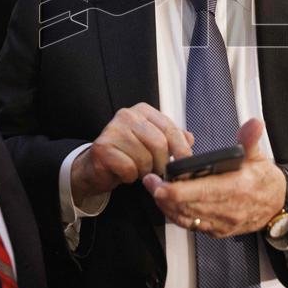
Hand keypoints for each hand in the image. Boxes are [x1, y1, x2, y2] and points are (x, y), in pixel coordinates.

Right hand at [71, 102, 192, 204]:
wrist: (96, 166)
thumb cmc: (127, 154)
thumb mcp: (152, 143)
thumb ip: (172, 139)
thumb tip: (190, 139)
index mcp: (143, 111)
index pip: (170, 128)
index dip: (181, 148)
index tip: (186, 163)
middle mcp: (127, 115)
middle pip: (159, 144)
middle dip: (161, 163)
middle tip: (157, 171)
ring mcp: (113, 129)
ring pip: (145, 158)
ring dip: (144, 171)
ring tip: (137, 169)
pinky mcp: (103, 148)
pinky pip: (129, 168)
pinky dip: (130, 176)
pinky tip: (124, 173)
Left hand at [142, 118, 286, 238]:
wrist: (276, 205)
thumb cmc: (264, 180)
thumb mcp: (258, 156)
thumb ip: (250, 139)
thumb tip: (254, 124)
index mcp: (236, 188)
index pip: (198, 192)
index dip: (173, 190)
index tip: (158, 181)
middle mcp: (227, 209)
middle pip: (185, 206)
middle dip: (163, 195)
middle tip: (149, 181)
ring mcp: (221, 223)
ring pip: (185, 218)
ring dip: (167, 206)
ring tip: (155, 190)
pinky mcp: (217, 231)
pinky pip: (192, 226)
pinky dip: (177, 215)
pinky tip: (168, 204)